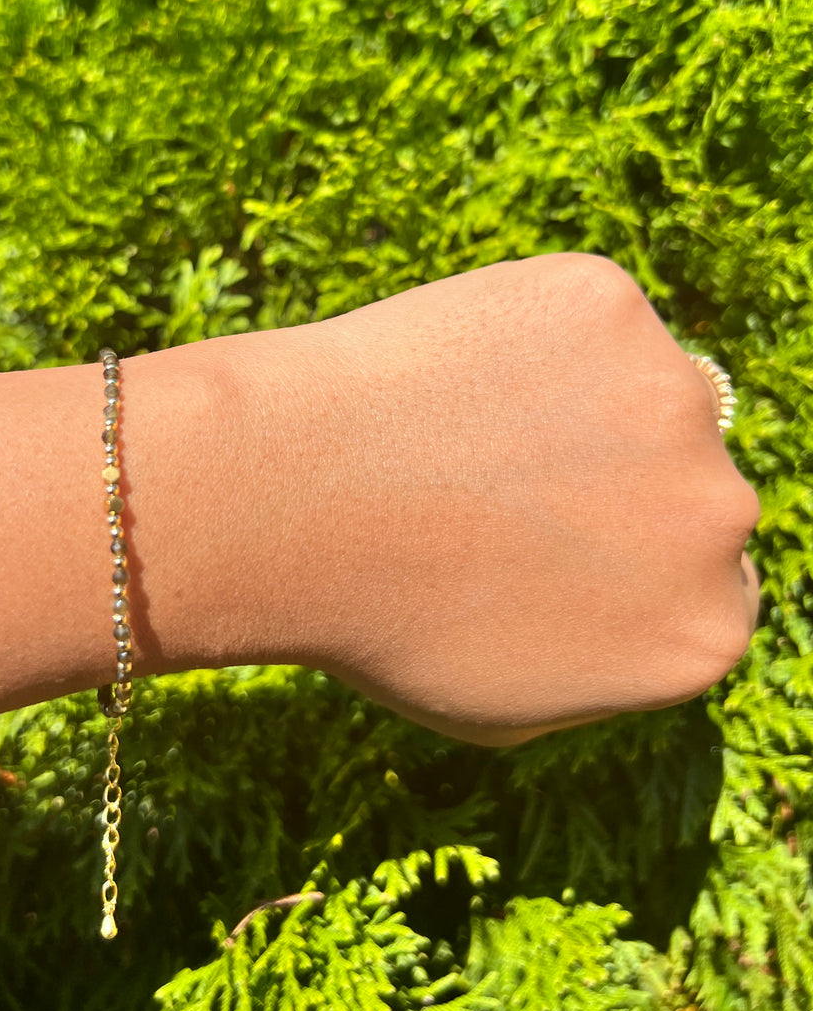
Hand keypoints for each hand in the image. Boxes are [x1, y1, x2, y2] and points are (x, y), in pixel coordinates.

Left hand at [201, 254, 760, 744]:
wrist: (291, 501)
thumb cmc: (382, 617)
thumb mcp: (509, 706)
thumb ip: (608, 658)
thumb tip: (638, 598)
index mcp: (706, 632)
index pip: (710, 581)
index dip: (629, 555)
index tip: (559, 539)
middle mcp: (719, 516)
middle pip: (689, 481)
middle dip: (616, 478)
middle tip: (501, 476)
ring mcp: (670, 396)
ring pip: (641, 388)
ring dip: (581, 398)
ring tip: (467, 426)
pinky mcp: (608, 304)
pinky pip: (584, 316)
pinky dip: (533, 331)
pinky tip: (456, 368)